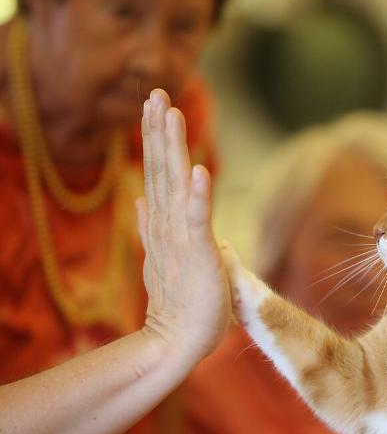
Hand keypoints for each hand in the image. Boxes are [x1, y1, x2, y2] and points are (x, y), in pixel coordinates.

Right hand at [136, 89, 229, 362]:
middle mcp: (167, 225)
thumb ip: (152, 226)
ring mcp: (181, 238)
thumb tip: (141, 200)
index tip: (155, 104)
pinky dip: (197, 195)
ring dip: (173, 149)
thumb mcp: (162, 256)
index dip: (157, 137)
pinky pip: (197, 220)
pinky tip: (199, 170)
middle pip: (162, 169)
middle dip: (159, 130)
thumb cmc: (179, 300)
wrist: (178, 340)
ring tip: (170, 114)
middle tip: (155, 92)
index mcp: (163, 223)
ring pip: (175, 184)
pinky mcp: (197, 254)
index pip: (159, 172)